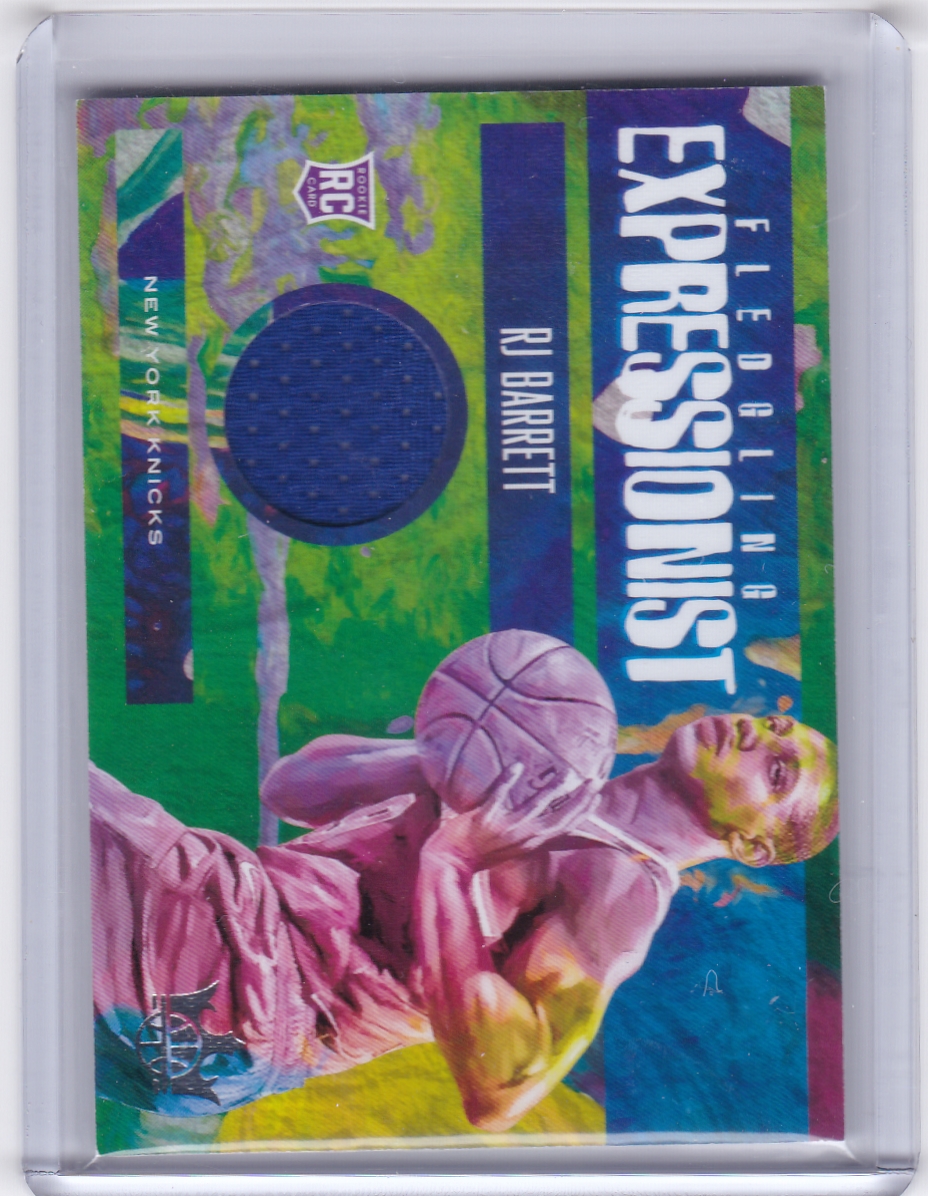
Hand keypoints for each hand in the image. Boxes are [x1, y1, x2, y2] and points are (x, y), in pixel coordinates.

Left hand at [430, 763, 601, 868]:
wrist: (450, 861)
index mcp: (531, 843)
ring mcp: (505, 829)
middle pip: (560, 818)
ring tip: (566, 772)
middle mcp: (523, 838)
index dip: (582, 811)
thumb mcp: (511, 846)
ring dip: (553, 789)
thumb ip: (527, 832)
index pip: (564, 827)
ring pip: (535, 806)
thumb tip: (541, 813)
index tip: (596, 795)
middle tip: (594, 780)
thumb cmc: (480, 851)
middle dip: (580, 800)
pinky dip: (508, 781)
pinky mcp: (485, 819)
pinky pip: (499, 796)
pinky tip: (516, 766)